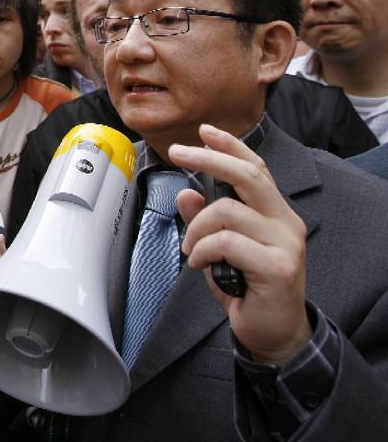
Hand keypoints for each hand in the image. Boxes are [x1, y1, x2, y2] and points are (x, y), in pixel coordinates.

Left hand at [170, 124, 311, 363]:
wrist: (273, 333)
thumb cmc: (248, 290)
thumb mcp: (219, 250)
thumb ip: (205, 222)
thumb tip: (187, 193)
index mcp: (274, 213)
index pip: (256, 168)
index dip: (231, 146)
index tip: (206, 131)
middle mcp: (286, 222)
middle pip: (248, 175)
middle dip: (209, 158)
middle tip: (178, 153)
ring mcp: (285, 243)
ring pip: (228, 210)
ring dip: (197, 228)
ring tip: (192, 251)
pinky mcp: (278, 266)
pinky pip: (227, 242)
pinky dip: (203, 250)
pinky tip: (201, 265)